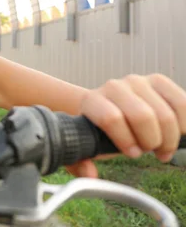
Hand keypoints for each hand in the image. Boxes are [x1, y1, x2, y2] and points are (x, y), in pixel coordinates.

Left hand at [66, 74, 185, 177]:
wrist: (108, 108)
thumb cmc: (98, 132)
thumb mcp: (85, 148)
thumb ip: (80, 163)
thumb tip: (90, 174)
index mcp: (92, 101)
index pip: (111, 118)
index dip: (126, 141)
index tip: (133, 154)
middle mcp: (114, 87)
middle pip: (143, 116)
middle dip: (152, 142)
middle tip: (151, 152)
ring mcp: (137, 82)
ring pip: (165, 114)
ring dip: (169, 138)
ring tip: (162, 147)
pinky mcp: (158, 81)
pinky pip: (182, 103)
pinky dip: (184, 125)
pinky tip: (178, 134)